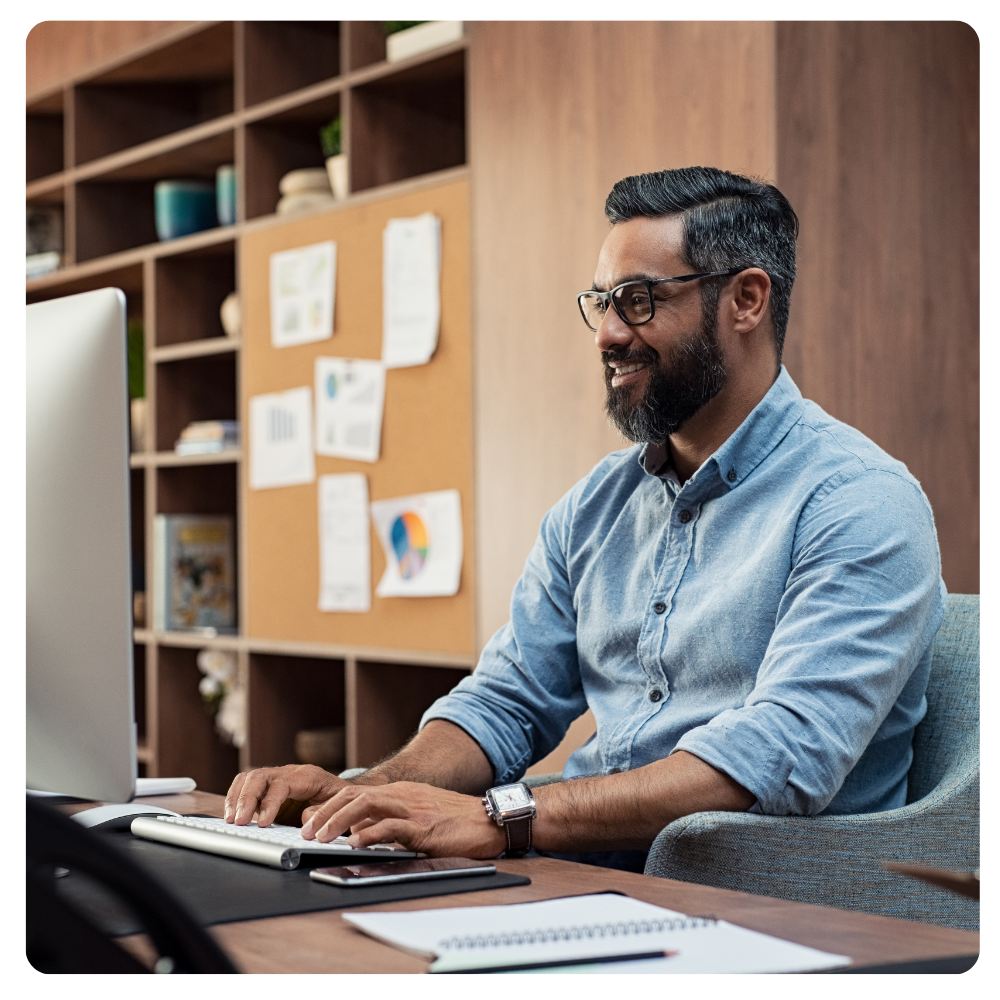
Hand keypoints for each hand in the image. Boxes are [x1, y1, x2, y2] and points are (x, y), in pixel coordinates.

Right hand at [224, 765, 348, 826]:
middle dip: (246, 799)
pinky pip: (247, 784)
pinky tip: (233, 814)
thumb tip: (304, 818)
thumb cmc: (341, 800)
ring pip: (250, 778)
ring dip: (236, 798)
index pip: (282, 783)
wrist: (344, 794)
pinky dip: (236, 797)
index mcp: (308, 776)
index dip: (270, 802)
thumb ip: (323, 812)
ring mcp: (277, 777)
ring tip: (231, 819)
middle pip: (260, 776)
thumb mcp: (339, 807)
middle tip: (239, 822)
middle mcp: (289, 772)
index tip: (263, 822)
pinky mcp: (269, 787)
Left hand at [300, 781, 506, 858]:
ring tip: (321, 837)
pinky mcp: (425, 827)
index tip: (310, 821)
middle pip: (355, 795)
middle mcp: (404, 795)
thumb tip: (362, 833)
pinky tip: (356, 843)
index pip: (356, 793)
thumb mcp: (421, 815)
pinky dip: (370, 833)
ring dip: (339, 821)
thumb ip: (393, 821)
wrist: (492, 820)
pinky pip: (392, 826)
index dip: (329, 806)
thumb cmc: (458, 821)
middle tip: (306, 831)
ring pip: (366, 805)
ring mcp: (414, 808)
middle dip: (326, 813)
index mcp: (401, 792)